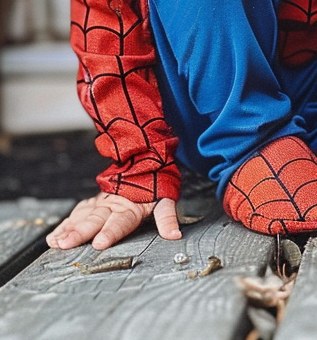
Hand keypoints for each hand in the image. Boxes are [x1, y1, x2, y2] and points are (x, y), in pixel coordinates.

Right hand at [46, 193, 180, 250]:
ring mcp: (100, 202)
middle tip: (67, 244)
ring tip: (56, 243)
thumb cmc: (155, 182)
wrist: (145, 158)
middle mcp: (113, 204)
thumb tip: (175, 235)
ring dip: (68, 230)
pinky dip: (64, 225)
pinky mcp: (92, 202)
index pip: (121, 222)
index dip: (110, 233)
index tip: (99, 243)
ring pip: (82, 216)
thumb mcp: (166, 198)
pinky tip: (54, 237)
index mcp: (131, 206)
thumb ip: (167, 218)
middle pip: (95, 220)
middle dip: (80, 233)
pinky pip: (76, 213)